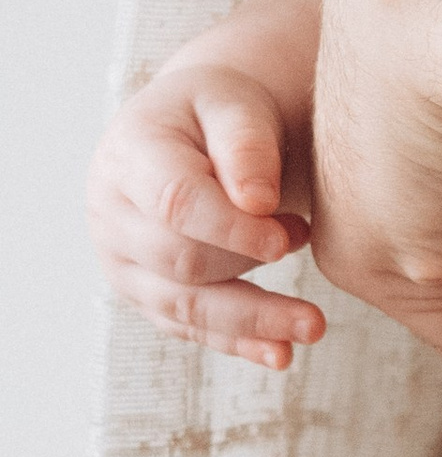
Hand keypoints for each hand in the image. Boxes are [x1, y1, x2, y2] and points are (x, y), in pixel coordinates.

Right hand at [87, 61, 326, 370]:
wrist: (199, 128)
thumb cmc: (219, 109)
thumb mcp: (234, 102)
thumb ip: (245, 143)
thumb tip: (259, 202)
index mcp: (129, 156)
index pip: (174, 202)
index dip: (231, 228)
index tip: (287, 241)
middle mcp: (112, 214)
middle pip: (180, 259)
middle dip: (248, 263)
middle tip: (306, 240)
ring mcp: (124, 261)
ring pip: (184, 306)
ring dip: (252, 320)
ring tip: (313, 325)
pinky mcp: (148, 293)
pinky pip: (191, 328)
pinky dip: (238, 342)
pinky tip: (281, 354)